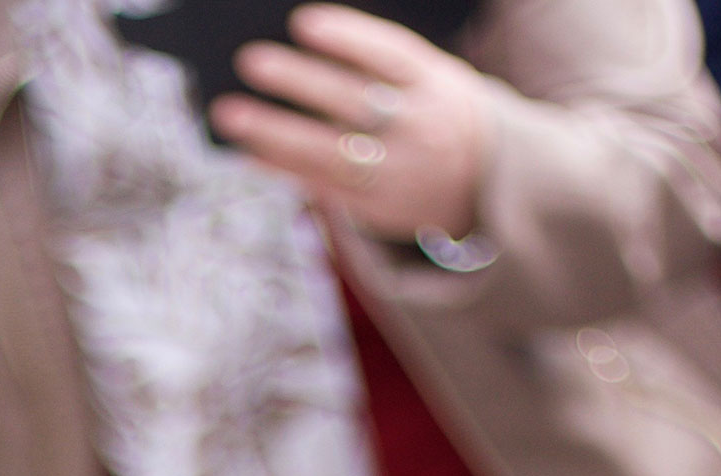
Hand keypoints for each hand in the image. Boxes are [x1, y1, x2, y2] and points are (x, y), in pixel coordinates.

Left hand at [210, 4, 490, 243]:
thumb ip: (384, 65)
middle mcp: (418, 127)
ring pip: (329, 150)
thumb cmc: (441, 114)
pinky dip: (284, 169)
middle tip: (250, 60)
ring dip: (274, 132)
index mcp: (436, 83)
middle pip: (352, 101)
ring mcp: (397, 171)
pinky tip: (250, 153)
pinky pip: (323, 186)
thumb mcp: (436, 77)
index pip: (390, 54)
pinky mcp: (378, 207)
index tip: (303, 22)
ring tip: (230, 114)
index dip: (347, 38)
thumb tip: (308, 52)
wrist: (489, 183)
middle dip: (299, 80)